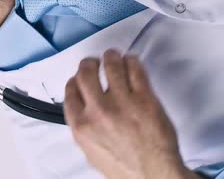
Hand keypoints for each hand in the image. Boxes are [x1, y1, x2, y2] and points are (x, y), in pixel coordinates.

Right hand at [64, 50, 199, 178]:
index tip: (80, 77)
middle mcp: (98, 112)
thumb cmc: (125, 168)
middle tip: (94, 61)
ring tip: (113, 56)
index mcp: (81, 126)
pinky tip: (132, 62)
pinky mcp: (144, 98)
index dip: (75, 80)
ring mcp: (122, 103)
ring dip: (111, 56)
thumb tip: (84, 110)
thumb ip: (85, 127)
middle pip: (85, 73)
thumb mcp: (92, 151)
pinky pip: (135, 70)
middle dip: (89, 63)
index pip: (70, 91)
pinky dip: (132, 61)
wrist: (153, 175)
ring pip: (111, 65)